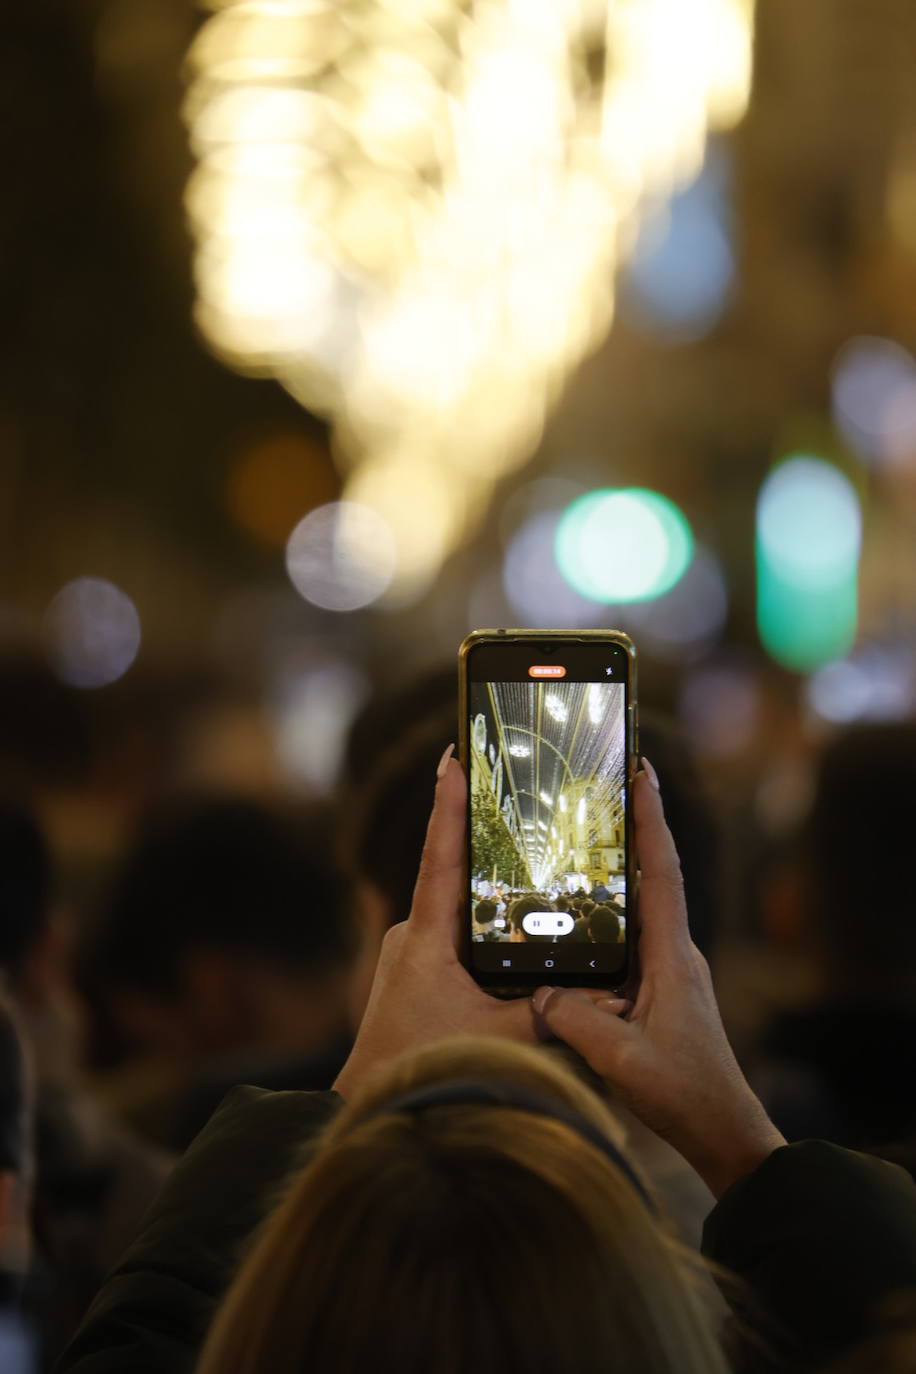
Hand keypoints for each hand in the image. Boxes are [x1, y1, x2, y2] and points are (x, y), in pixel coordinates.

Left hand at [333, 749, 537, 1099]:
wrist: (372, 1110)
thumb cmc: (429, 1072)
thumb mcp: (503, 1039)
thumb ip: (556, 1015)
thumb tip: (614, 996)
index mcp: (426, 938)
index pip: (440, 857)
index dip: (448, 805)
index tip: (452, 756)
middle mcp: (412, 936)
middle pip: (452, 874)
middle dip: (480, 835)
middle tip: (507, 787)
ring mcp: (411, 954)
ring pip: (456, 908)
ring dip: (485, 885)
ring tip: (524, 851)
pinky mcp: (415, 973)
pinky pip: (455, 934)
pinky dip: (482, 922)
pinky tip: (513, 925)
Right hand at [533, 763, 784, 1197]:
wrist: (724, 1133)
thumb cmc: (684, 1094)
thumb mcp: (620, 1058)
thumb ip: (576, 1019)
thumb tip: (539, 991)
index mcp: (672, 957)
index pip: (664, 873)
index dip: (653, 820)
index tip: (643, 772)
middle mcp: (676, 955)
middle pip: (652, 879)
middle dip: (630, 834)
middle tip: (598, 794)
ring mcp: (670, 974)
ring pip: (638, 914)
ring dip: (614, 880)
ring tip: (575, 848)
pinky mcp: (660, 995)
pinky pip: (629, 946)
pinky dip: (605, 926)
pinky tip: (573, 929)